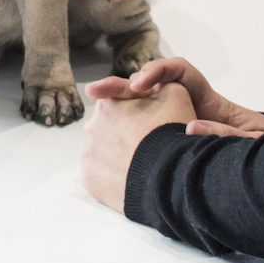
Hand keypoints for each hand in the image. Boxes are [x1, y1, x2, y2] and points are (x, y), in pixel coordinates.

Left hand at [80, 79, 195, 211]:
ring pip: (104, 153)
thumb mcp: (174, 94)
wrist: (170, 175)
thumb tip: (141, 84)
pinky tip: (132, 180)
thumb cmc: (171, 132)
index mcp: (107, 104)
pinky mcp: (90, 179)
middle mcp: (91, 127)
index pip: (119, 106)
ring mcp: (89, 155)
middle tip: (148, 148)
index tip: (151, 127)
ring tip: (143, 166)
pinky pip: (101, 176)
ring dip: (119, 157)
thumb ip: (157, 83)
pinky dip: (113, 178)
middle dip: (125, 136)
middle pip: (109, 130)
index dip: (138, 116)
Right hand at [87, 56, 263, 138]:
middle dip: (122, 84)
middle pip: (150, 86)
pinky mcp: (166, 143)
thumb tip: (192, 128)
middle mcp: (185, 106)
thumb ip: (226, 132)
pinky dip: (124, 133)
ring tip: (95, 105)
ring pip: (140, 107)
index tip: (142, 85)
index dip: (159, 71)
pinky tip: (105, 143)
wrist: (262, 171)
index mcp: (206, 99)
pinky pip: (142, 131)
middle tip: (99, 91)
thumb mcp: (252, 142)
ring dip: (116, 105)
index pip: (179, 72)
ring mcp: (172, 123)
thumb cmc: (260, 152)